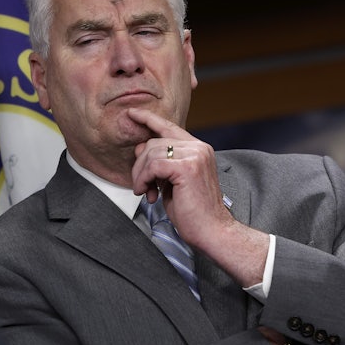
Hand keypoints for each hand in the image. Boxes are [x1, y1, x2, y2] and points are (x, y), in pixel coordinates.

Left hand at [128, 110, 268, 287]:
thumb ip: (161, 163)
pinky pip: (153, 166)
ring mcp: (195, 155)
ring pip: (151, 154)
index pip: (169, 127)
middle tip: (142, 186)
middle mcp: (199, 147)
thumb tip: (140, 148)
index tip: (131, 114)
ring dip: (141, 176)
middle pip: (153, 143)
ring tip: (146, 192)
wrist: (212, 230)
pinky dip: (144, 180)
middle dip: (140, 165)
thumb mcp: (173, 181)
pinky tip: (147, 193)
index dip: (148, 119)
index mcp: (198, 149)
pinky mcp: (187, 167)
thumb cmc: (193, 210)